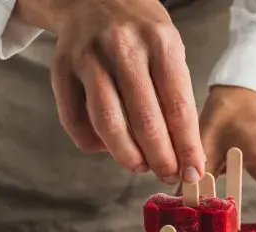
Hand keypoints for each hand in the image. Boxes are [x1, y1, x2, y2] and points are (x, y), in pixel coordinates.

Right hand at [16, 0, 204, 183]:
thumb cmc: (140, 32)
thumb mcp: (169, 50)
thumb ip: (176, 95)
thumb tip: (185, 152)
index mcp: (159, 42)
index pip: (178, 106)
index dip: (187, 146)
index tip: (194, 171)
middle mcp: (122, 48)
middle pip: (144, 120)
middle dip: (160, 157)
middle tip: (169, 175)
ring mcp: (88, 58)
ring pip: (107, 123)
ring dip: (127, 156)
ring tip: (140, 167)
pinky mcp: (61, 69)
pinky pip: (75, 120)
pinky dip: (94, 143)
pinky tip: (109, 147)